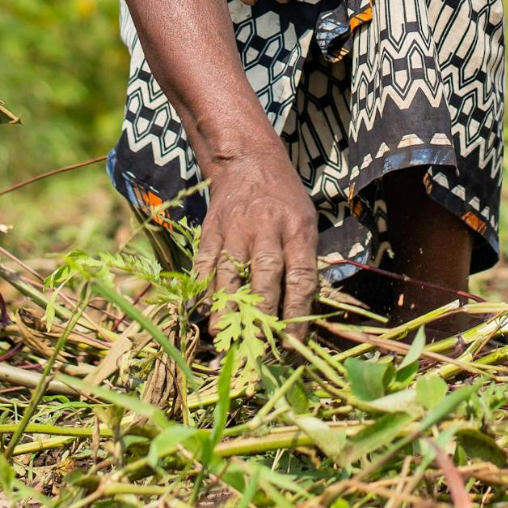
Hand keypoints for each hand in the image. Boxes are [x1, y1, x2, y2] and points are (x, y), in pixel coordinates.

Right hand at [195, 145, 320, 337]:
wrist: (247, 161)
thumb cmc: (284, 199)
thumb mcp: (307, 221)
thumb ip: (304, 261)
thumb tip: (303, 312)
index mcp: (297, 229)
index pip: (300, 276)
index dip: (297, 311)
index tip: (293, 342)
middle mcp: (266, 228)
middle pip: (265, 275)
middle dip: (262, 314)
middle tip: (259, 346)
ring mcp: (235, 228)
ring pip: (231, 271)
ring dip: (227, 306)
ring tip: (223, 334)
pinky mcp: (211, 228)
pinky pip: (205, 261)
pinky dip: (201, 286)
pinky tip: (200, 309)